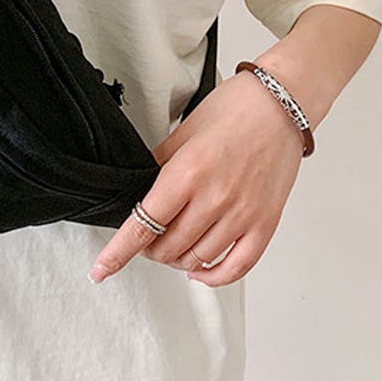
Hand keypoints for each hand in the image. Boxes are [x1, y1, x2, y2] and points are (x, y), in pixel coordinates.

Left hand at [88, 71, 304, 287]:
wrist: (280, 104)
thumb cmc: (233, 110)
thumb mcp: (182, 132)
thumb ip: (158, 166)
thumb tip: (138, 193)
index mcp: (187, 172)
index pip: (144, 223)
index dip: (119, 251)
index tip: (101, 269)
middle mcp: (215, 197)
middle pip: (168, 247)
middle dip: (149, 249)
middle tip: (145, 238)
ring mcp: (242, 213)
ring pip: (197, 259)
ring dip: (177, 260)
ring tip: (171, 247)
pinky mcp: (265, 223)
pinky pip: (237, 266)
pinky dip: (213, 276)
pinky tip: (200, 270)